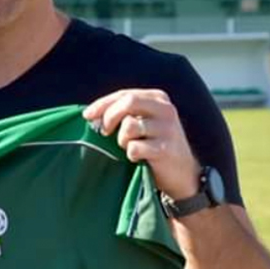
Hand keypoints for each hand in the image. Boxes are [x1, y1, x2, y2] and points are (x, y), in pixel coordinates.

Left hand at [83, 89, 201, 200]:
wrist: (182, 174)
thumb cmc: (154, 145)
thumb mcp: (143, 122)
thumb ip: (123, 113)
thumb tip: (90, 115)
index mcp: (158, 99)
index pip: (124, 94)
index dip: (102, 104)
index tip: (87, 116)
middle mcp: (166, 109)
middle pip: (128, 102)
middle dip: (109, 117)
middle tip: (104, 132)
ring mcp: (168, 129)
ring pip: (129, 126)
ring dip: (122, 139)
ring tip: (129, 146)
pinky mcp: (166, 148)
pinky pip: (134, 147)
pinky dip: (131, 154)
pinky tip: (139, 158)